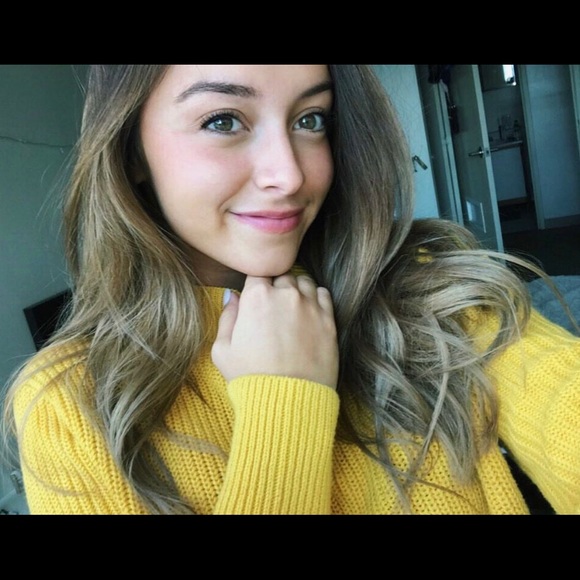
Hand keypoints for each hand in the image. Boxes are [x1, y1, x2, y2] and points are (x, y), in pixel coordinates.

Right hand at [212, 274, 338, 388]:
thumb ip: (227, 316)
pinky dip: (315, 298)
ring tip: (291, 310)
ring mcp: (310, 306)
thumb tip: (232, 296)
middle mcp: (286, 294)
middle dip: (276, 287)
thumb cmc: (251, 377)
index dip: (256, 286)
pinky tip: (308, 313)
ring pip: (304, 282)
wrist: (287, 401)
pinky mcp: (328, 320)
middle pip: (281, 276)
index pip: (257, 273)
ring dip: (296, 290)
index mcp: (257, 297)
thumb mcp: (222, 350)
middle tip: (273, 309)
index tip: (256, 299)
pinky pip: (323, 294)